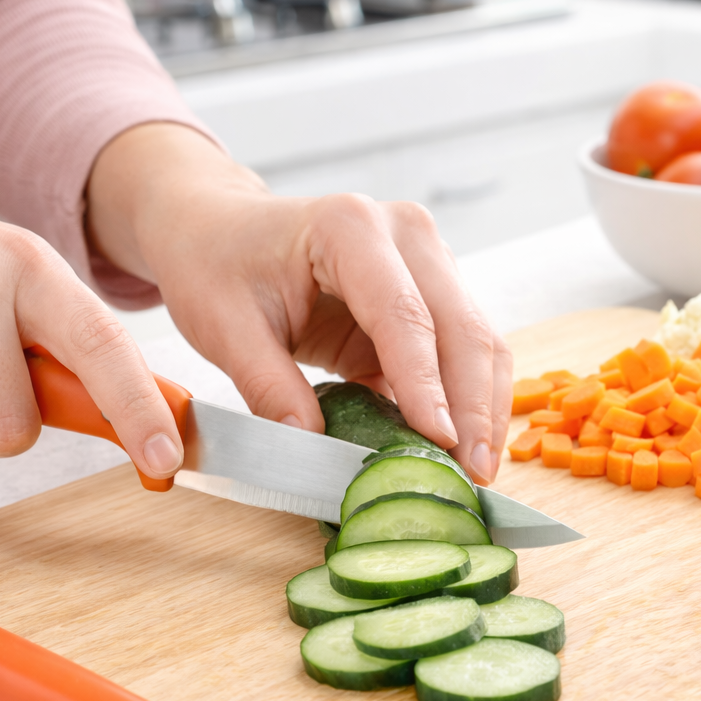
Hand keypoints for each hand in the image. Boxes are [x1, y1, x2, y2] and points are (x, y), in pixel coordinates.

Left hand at [86, 123, 511, 483]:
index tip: (440, 443)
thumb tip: (312, 448)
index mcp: (349, 227)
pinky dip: (470, 398)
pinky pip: (465, 349)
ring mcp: (427, 259)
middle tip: (473, 473)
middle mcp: (404, 233)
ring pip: (478, 338)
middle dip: (472, 405)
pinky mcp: (431, 294)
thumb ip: (268, 385)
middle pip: (461, 325)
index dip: (425, 383)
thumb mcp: (224, 327)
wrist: (222, 229)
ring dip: (483, 407)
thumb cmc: (218, 266)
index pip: (402, 313)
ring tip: (476, 470)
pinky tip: (463, 446)